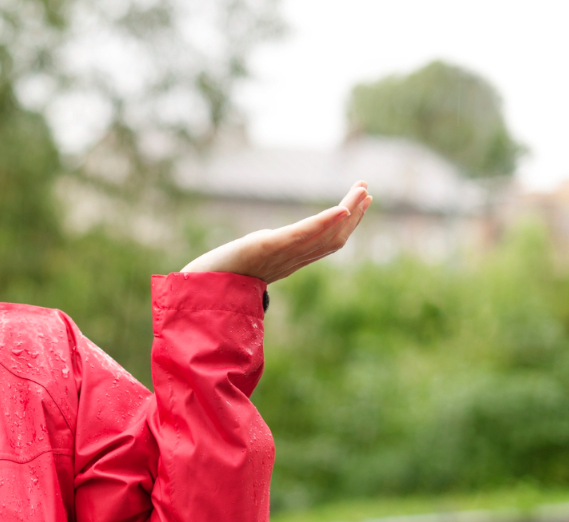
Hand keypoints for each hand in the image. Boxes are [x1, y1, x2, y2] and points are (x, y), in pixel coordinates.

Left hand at [181, 182, 372, 282]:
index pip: (329, 242)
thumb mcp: (254, 256)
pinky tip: (340, 209)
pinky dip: (323, 223)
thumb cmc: (224, 272)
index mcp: (291, 260)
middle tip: (367, 190)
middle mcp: (292, 259)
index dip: (349, 224)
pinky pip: (302, 235)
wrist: (201, 284)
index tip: (363, 201)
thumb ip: (268, 250)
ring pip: (325, 235)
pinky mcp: (267, 247)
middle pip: (334, 238)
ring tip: (362, 191)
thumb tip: (271, 242)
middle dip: (354, 214)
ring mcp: (282, 254)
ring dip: (347, 212)